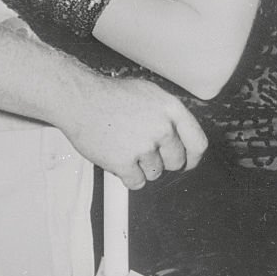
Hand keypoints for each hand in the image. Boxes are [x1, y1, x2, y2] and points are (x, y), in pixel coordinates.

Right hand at [65, 71, 207, 189]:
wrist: (78, 99)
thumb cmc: (108, 96)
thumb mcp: (147, 94)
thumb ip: (168, 115)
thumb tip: (183, 135)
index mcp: (170, 108)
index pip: (198, 142)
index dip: (192, 156)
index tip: (187, 161)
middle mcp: (161, 126)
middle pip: (176, 162)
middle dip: (161, 159)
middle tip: (142, 147)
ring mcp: (144, 145)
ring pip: (155, 173)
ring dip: (140, 166)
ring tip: (123, 145)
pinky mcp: (125, 162)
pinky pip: (137, 182)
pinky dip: (126, 174)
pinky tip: (116, 155)